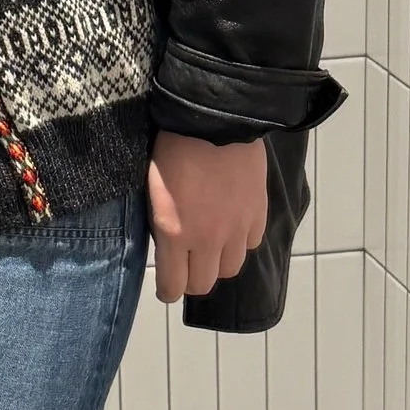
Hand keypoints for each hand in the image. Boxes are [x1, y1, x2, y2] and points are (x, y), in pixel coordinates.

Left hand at [147, 133, 266, 304]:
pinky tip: (231, 225)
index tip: (166, 287)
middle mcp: (208, 238)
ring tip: (210, 246)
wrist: (213, 118)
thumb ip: (160, 224)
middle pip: (204, 284)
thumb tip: (166, 245)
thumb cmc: (172, 147)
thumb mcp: (151, 188)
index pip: (174, 286)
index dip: (168, 291)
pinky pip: (251, 243)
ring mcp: (237, 227)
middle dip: (192, 280)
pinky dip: (240, 241)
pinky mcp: (258, 213)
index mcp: (175, 232)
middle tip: (186, 266)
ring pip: (231, 268)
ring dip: (218, 262)